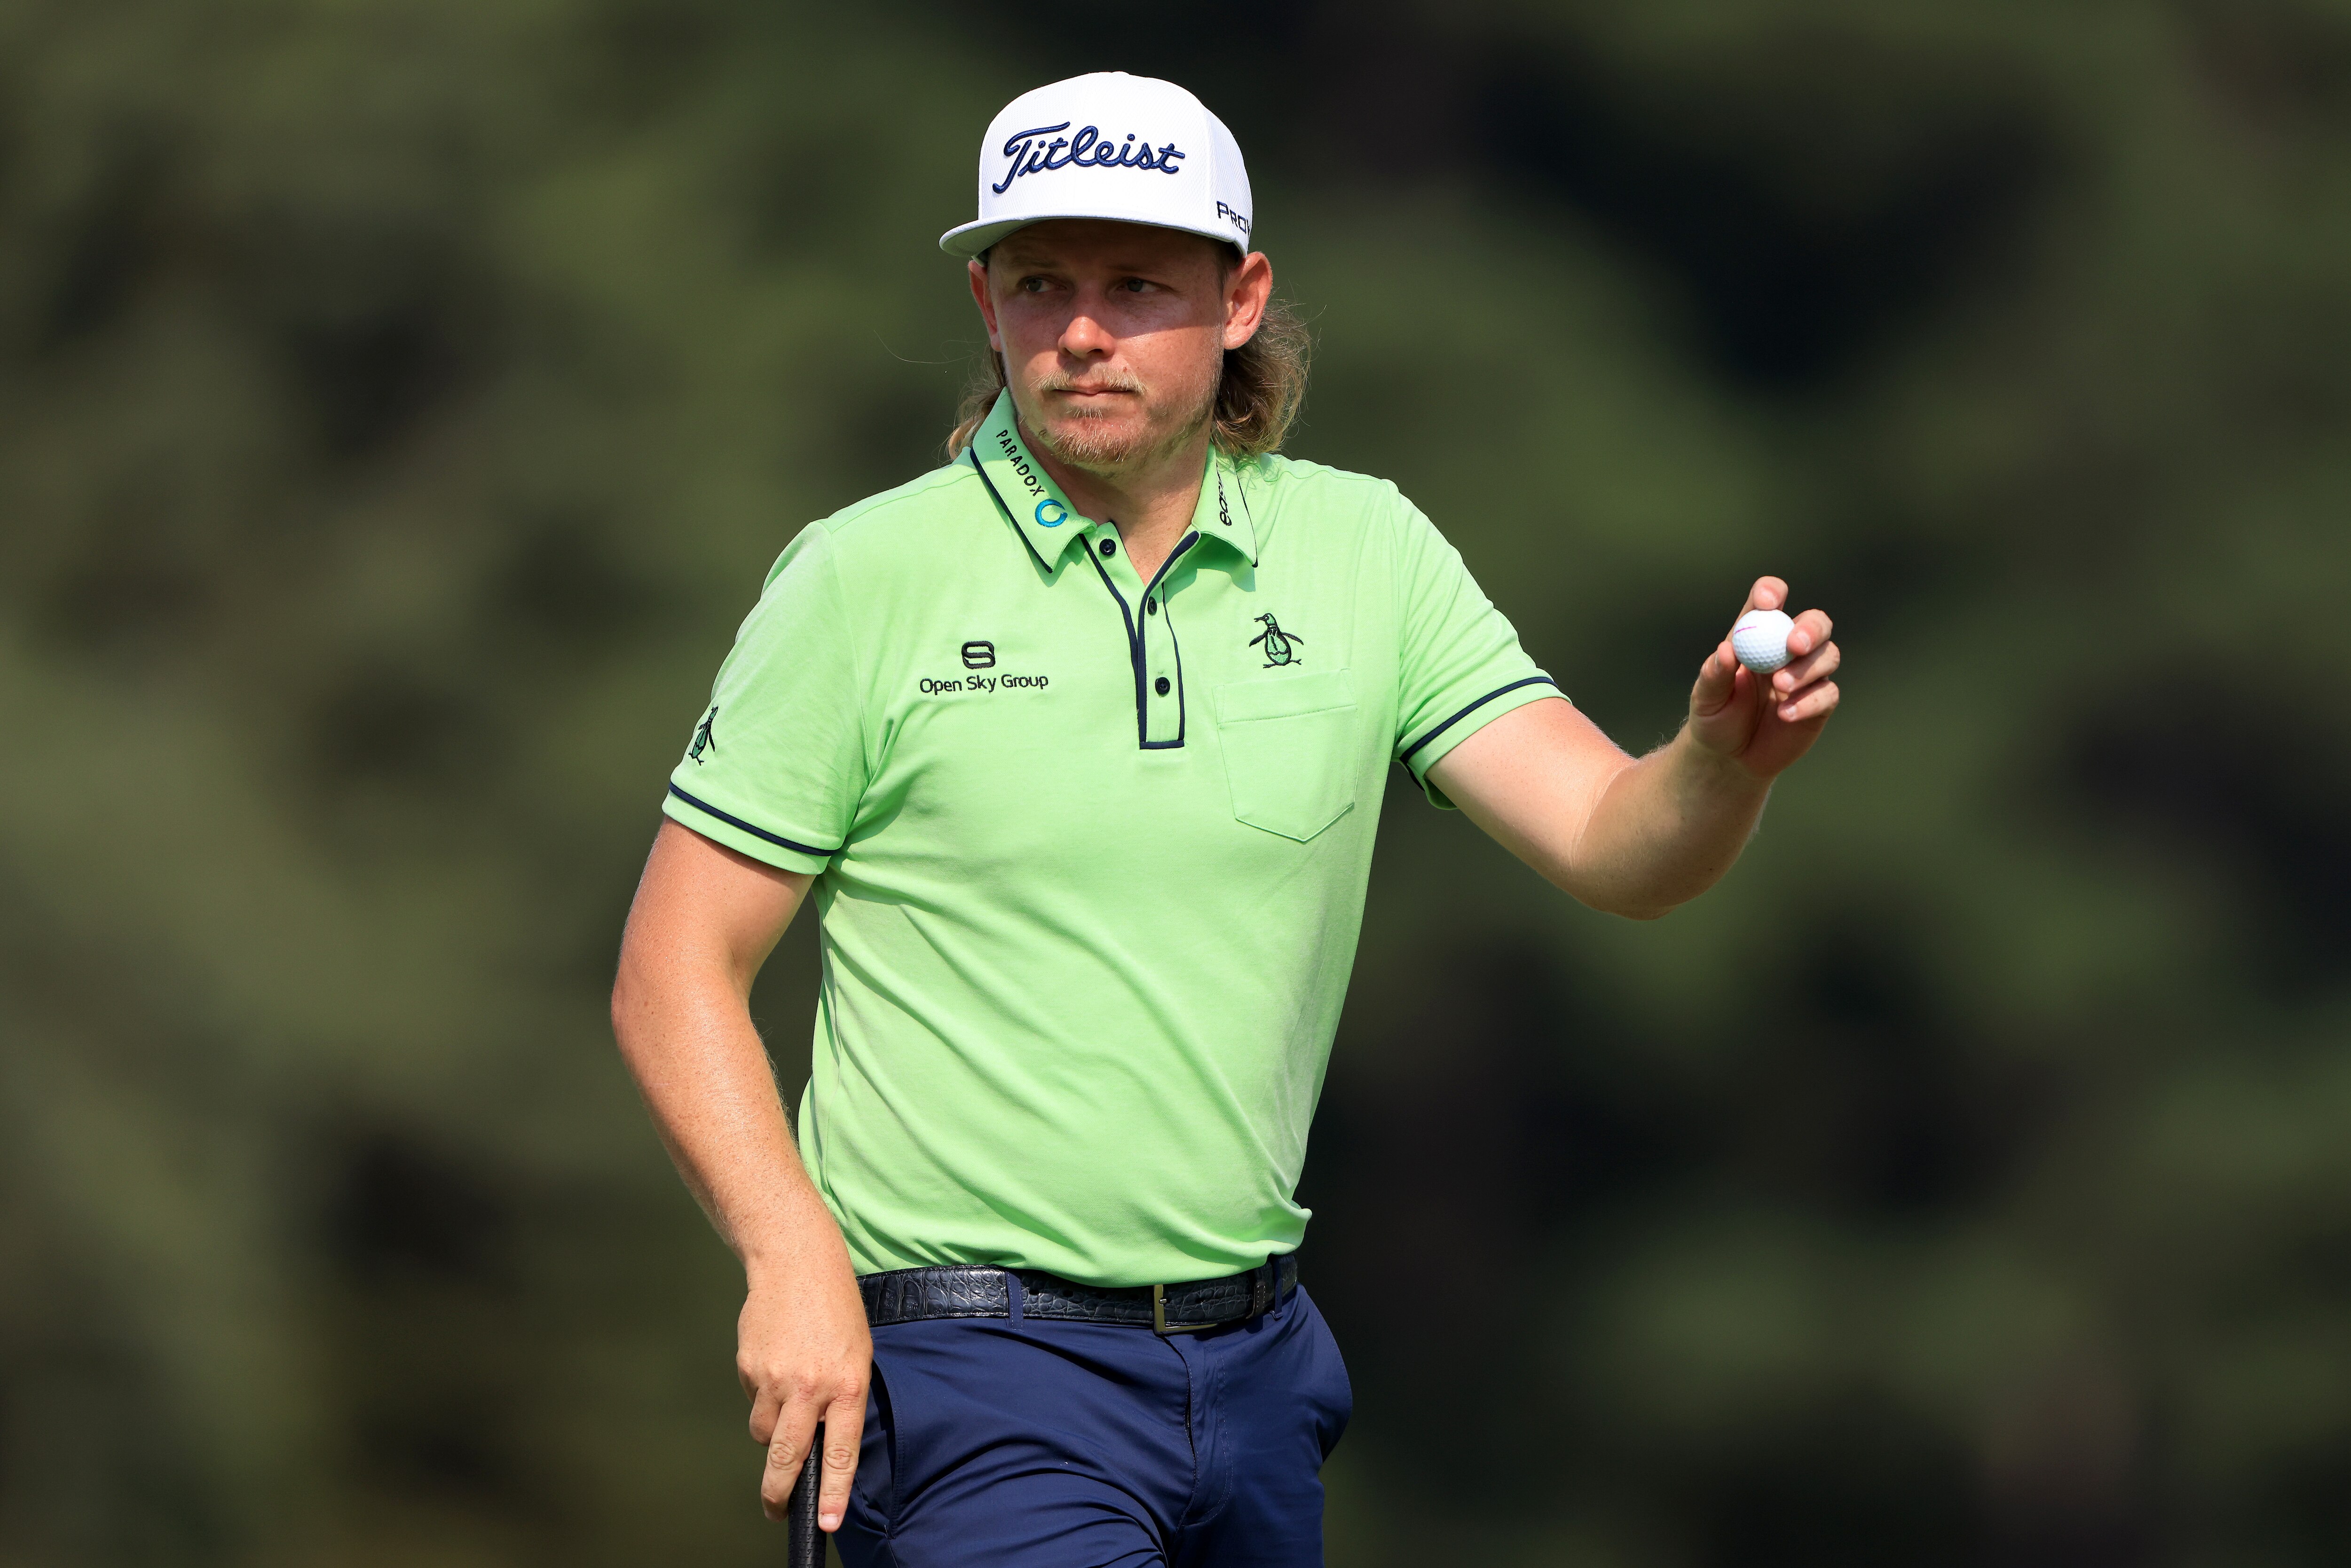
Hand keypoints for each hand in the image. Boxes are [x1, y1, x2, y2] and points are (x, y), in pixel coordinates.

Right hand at [740, 1254, 871, 1532]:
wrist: (797, 1263)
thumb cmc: (835, 1310)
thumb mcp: (857, 1355)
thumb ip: (842, 1400)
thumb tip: (821, 1441)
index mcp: (848, 1385)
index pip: (840, 1452)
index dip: (832, 1493)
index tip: (826, 1522)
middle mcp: (811, 1387)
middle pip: (790, 1457)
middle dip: (780, 1493)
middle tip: (777, 1509)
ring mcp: (775, 1379)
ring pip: (765, 1432)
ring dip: (773, 1431)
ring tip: (786, 1399)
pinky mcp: (748, 1368)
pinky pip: (753, 1400)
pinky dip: (762, 1395)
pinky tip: (775, 1365)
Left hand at [1687, 576, 1840, 778]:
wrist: (1729, 759)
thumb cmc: (1714, 718)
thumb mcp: (1705, 699)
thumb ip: (1713, 674)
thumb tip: (1725, 650)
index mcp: (1756, 635)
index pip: (1769, 602)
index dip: (1772, 594)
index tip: (1767, 601)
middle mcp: (1786, 650)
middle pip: (1815, 623)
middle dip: (1810, 629)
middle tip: (1795, 644)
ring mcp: (1807, 676)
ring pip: (1828, 655)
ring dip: (1807, 668)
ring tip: (1780, 685)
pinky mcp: (1819, 704)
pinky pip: (1828, 693)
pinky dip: (1809, 701)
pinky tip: (1785, 714)